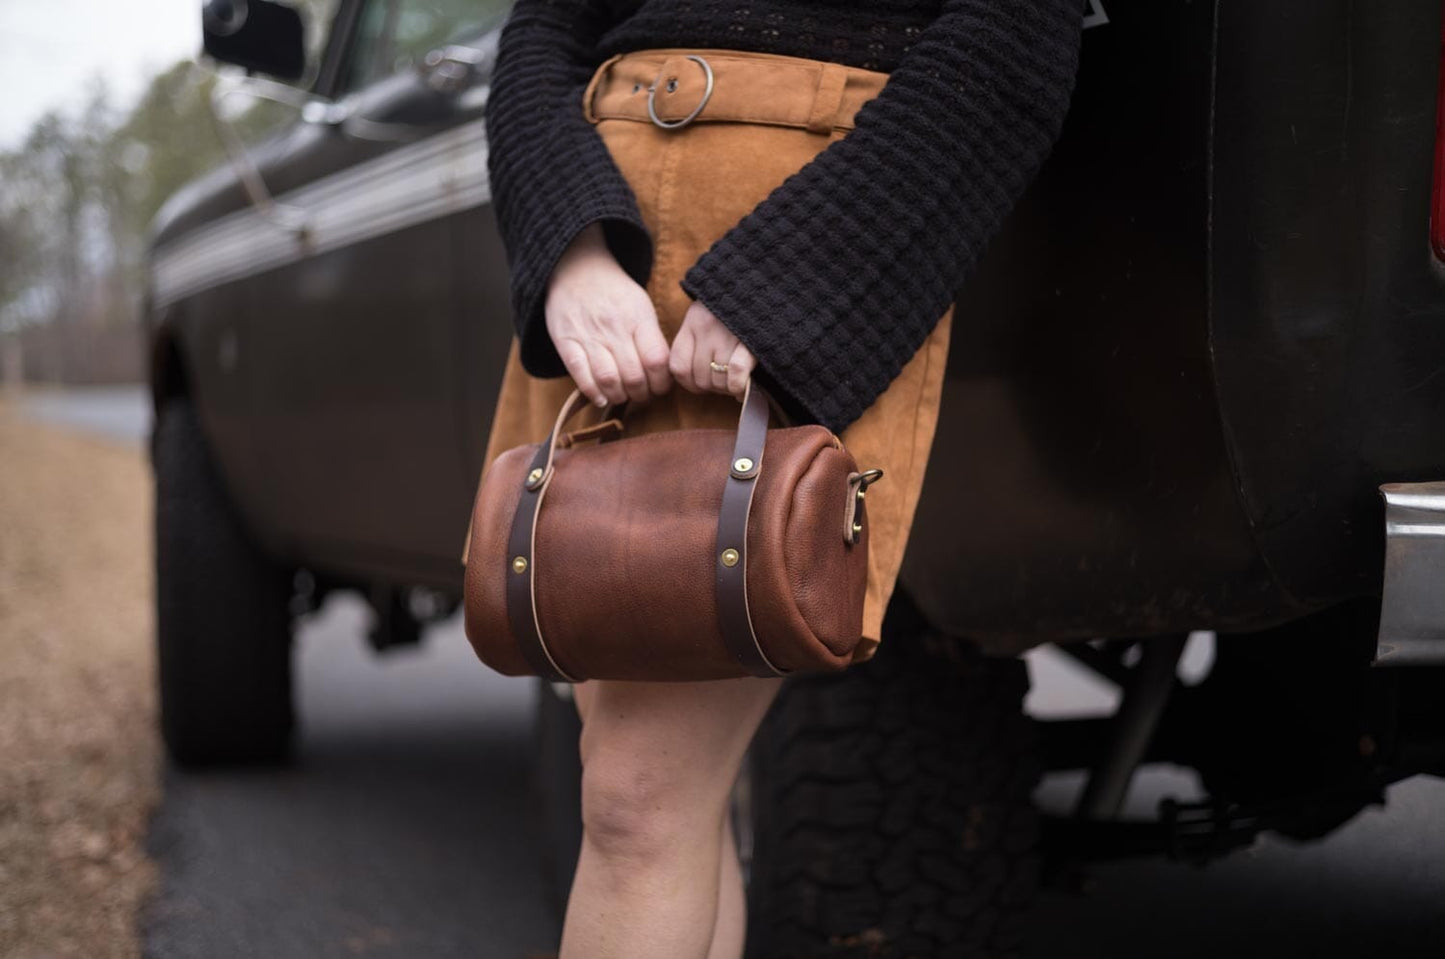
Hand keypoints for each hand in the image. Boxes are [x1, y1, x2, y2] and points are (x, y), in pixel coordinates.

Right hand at [544, 223, 671, 407]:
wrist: (577, 269)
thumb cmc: (615, 293)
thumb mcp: (642, 306)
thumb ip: (652, 337)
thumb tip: (664, 373)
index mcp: (638, 318)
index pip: (657, 361)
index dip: (662, 383)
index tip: (661, 387)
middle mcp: (614, 328)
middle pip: (634, 376)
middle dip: (642, 395)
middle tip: (642, 395)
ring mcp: (589, 335)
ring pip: (608, 379)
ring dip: (619, 397)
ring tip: (623, 396)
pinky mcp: (566, 341)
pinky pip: (580, 374)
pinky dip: (592, 392)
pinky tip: (601, 397)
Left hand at [669, 298, 756, 398]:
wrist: (765, 287)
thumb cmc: (739, 306)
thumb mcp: (710, 315)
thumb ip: (699, 343)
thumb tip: (699, 384)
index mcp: (693, 322)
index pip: (678, 367)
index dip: (690, 384)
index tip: (703, 384)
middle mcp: (706, 328)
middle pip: (699, 379)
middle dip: (713, 387)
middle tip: (727, 381)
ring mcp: (726, 335)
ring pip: (717, 381)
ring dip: (727, 389)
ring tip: (738, 380)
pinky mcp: (749, 341)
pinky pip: (735, 375)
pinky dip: (738, 386)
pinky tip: (744, 386)